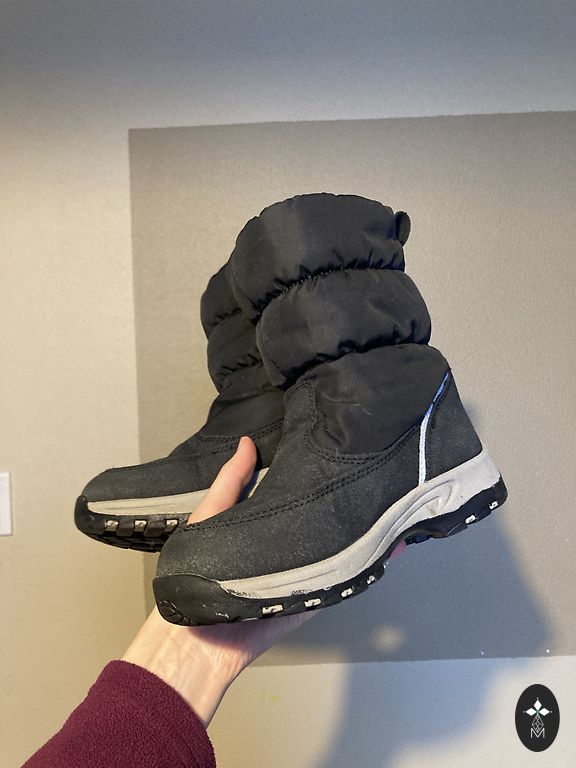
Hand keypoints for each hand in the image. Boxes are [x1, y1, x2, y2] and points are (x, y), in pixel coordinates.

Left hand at [123, 436, 405, 725]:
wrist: (199, 639)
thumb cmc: (195, 572)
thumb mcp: (209, 515)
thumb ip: (230, 481)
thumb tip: (247, 441)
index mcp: (262, 521)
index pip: (293, 490)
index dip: (311, 470)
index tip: (334, 444)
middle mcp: (285, 543)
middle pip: (319, 517)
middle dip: (343, 499)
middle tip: (371, 471)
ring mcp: (301, 571)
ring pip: (338, 547)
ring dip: (363, 531)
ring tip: (389, 504)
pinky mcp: (311, 597)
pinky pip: (343, 581)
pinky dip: (365, 567)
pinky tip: (389, 547)